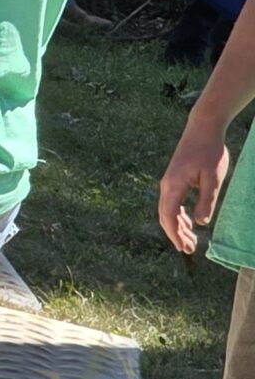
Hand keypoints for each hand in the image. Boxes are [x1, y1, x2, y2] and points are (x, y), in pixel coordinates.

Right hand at [160, 115, 232, 253]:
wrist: (202, 129)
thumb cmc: (210, 152)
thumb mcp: (213, 179)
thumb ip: (206, 201)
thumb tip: (199, 223)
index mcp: (174, 186)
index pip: (169, 216)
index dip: (175, 234)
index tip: (184, 249)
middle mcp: (167, 185)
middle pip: (165, 215)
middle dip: (175, 234)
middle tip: (190, 250)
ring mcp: (169, 181)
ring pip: (167, 210)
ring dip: (177, 226)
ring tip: (190, 240)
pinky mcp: (174, 179)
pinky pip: (171, 202)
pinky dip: (177, 215)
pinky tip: (187, 222)